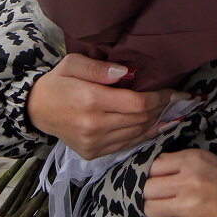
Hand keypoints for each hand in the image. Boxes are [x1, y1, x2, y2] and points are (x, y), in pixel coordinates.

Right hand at [27, 53, 183, 159]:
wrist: (37, 110)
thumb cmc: (58, 82)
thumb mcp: (73, 63)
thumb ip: (100, 68)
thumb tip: (127, 73)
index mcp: (91, 100)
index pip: (137, 103)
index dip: (161, 98)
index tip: (176, 91)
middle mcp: (94, 125)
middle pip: (140, 119)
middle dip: (163, 109)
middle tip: (180, 100)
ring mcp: (94, 142)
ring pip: (136, 134)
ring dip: (157, 123)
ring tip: (174, 113)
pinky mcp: (93, 153)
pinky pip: (126, 145)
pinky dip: (144, 136)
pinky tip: (157, 127)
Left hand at [144, 149, 216, 216]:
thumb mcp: (207, 161)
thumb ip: (181, 163)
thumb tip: (154, 170)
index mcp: (191, 160)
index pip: (152, 166)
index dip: (150, 175)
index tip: (155, 181)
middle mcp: (187, 180)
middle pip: (146, 188)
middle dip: (149, 194)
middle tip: (159, 198)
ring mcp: (188, 204)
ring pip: (150, 208)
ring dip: (156, 211)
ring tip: (167, 211)